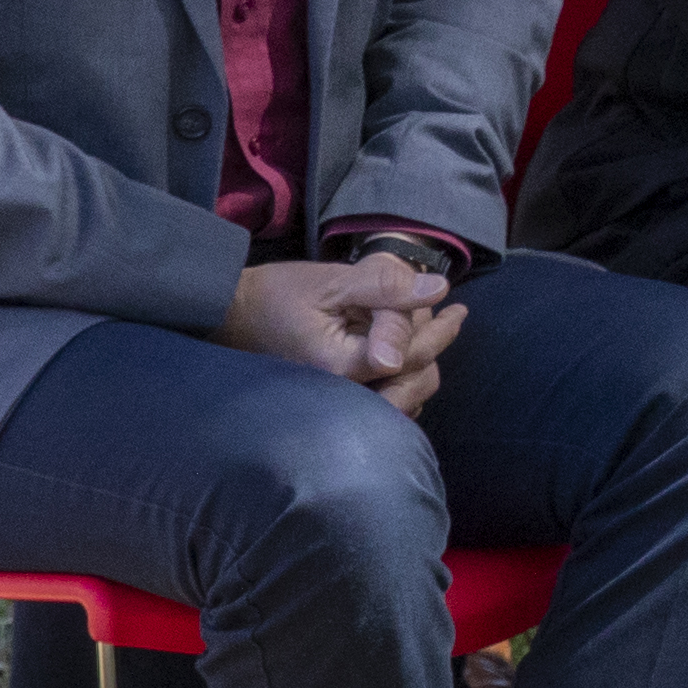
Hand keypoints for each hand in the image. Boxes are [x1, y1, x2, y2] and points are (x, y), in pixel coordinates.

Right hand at [223, 253, 465, 414]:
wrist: (229, 318)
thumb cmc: (275, 297)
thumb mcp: (332, 282)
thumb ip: (385, 287)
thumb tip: (439, 290)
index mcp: (342, 368)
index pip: (409, 355)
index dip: (439, 329)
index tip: (458, 309)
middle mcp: (344, 397)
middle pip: (416, 383)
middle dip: (432, 345)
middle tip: (440, 313)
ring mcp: (340, 405)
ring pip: (405, 397)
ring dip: (419, 363)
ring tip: (418, 327)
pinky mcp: (337, 404)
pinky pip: (386, 404)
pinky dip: (401, 380)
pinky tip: (399, 351)